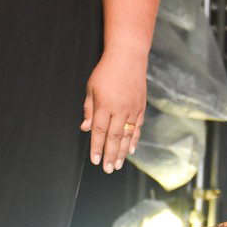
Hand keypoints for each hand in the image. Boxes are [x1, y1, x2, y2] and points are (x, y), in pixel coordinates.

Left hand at [80, 49, 147, 172]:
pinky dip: (134, 139)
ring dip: (122, 152)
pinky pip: (137, 127)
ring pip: (127, 135)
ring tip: (118, 165)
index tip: (94, 160)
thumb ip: (89, 109)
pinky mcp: (140, 106)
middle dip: (110, 155)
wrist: (128, 57)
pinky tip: (131, 149)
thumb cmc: (106, 71)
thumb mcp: (91, 88)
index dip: (96, 147)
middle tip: (108, 169)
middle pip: (113, 137)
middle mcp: (119, 109)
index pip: (99, 131)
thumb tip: (86, 128)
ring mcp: (132, 109)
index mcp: (104, 105)